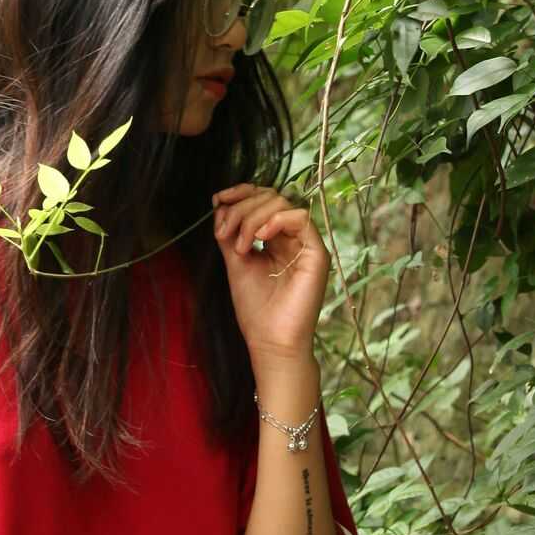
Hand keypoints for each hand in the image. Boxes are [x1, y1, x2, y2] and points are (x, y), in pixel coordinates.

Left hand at [211, 184, 328, 361]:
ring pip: (282, 204)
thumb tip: (220, 203)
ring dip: (252, 218)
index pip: (263, 199)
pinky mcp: (317, 254)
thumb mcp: (236, 262)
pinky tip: (258, 239)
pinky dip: (275, 221)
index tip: (218, 200)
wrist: (270, 341)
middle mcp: (293, 238)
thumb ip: (229, 233)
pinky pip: (301, 218)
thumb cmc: (256, 309)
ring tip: (240, 246)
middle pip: (270, 197)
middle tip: (223, 233)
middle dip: (241, 208)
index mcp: (275, 238)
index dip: (241, 192)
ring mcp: (306, 244)